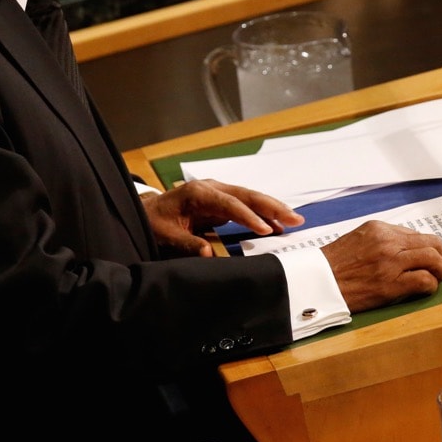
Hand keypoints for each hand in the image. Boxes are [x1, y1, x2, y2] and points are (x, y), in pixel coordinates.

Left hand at [141, 178, 304, 257]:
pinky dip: (262, 213)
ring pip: (250, 198)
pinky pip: (246, 206)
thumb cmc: (154, 222)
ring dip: (272, 208)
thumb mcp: (166, 235)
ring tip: (294, 220)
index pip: (229, 203)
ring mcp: (218, 192)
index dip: (249, 216)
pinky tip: (276, 224)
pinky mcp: (221, 201)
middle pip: (247, 195)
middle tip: (295, 219)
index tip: (266, 229)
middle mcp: (211, 188)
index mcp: (198, 193)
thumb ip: (187, 244)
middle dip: (272, 207)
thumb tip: (208, 253)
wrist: (147, 212)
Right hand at [321, 220, 441, 312]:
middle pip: (432, 243)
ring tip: (438, 278)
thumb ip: (383, 240)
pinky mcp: (390, 285)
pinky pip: (424, 281)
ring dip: (441, 270)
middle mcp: (387, 242)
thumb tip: (409, 246)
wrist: (316, 283)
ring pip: (433, 259)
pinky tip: (425, 289)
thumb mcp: (358, 239)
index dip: (428, 246)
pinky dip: (430, 285)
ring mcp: (390, 263)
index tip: (430, 255)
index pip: (416, 233)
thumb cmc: (334, 264)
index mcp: (379, 228)